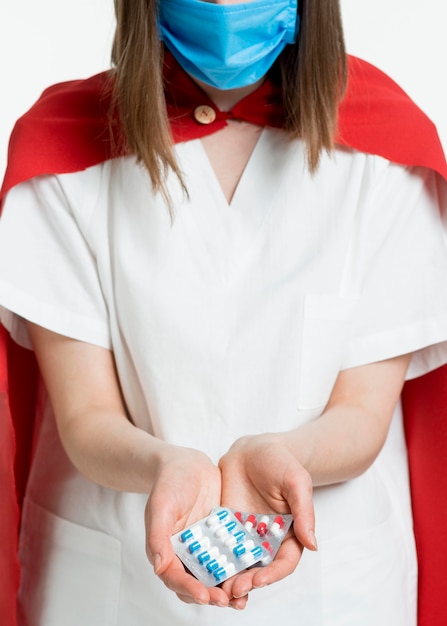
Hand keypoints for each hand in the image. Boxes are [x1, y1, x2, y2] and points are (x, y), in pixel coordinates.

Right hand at [145, 444, 230, 606]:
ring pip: (215, 576)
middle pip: (196, 584)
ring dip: (227, 589)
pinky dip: (239, 568)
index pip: (175, 578)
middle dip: (211, 595)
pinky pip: (229, 557)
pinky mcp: (220, 538)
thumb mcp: (161, 504)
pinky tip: (253, 573)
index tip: (204, 595)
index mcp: (166, 550)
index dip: (189, 589)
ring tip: (243, 597)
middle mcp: (185, 553)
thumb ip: (158, 535)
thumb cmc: (168, 481)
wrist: (187, 463)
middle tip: (228, 601)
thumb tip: (159, 566)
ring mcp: (204, 547)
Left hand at [218, 433, 316, 601]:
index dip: (273, 575)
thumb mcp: (296, 482)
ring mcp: (246, 535)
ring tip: (218, 589)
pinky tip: (204, 569)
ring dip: (230, 579)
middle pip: (260, 569)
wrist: (253, 448)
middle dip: (248, 583)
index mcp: (289, 533)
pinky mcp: (227, 527)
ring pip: (239, 564)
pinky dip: (215, 561)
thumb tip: (313, 545)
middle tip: (233, 590)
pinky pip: (221, 547)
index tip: (259, 581)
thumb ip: (304, 512)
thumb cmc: (280, 461)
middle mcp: (268, 539)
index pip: (285, 562)